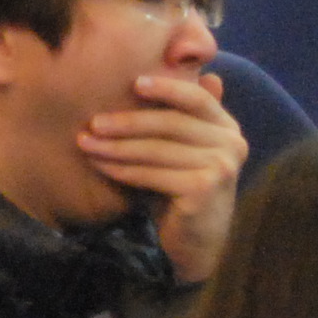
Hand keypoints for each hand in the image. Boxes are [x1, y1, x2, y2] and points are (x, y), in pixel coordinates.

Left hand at [78, 71, 245, 281]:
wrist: (195, 241)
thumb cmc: (179, 188)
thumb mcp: (176, 148)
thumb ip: (170, 116)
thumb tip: (145, 76)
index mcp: (226, 126)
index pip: (196, 98)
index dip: (166, 87)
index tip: (133, 83)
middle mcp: (232, 143)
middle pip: (170, 123)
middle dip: (126, 122)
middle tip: (92, 123)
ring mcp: (222, 166)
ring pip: (157, 149)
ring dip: (116, 147)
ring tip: (86, 144)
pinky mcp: (206, 189)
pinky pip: (155, 174)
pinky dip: (124, 170)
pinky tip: (102, 166)